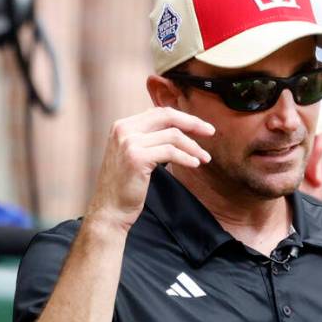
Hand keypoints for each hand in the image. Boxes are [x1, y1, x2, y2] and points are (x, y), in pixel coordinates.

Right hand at [86, 107, 214, 231]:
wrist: (110, 208)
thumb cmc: (126, 185)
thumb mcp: (134, 154)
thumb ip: (149, 139)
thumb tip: (177, 130)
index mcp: (123, 125)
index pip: (159, 112)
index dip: (183, 117)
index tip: (201, 126)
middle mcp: (123, 129)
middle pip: (167, 116)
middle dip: (193, 123)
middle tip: (211, 132)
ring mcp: (129, 142)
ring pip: (172, 135)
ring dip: (194, 147)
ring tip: (205, 158)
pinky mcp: (137, 158)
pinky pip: (171, 152)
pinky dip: (187, 157)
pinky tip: (195, 164)